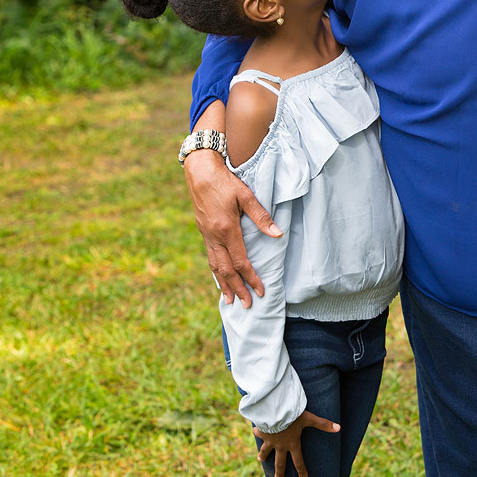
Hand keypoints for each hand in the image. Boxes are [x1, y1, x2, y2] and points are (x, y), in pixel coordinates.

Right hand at [184, 148, 280, 307]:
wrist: (200, 171)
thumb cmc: (225, 181)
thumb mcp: (245, 195)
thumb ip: (261, 217)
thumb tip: (277, 234)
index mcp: (226, 229)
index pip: (241, 262)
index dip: (251, 278)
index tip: (261, 292)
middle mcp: (214, 236)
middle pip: (226, 270)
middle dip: (237, 289)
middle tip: (246, 305)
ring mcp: (206, 235)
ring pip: (215, 266)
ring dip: (224, 284)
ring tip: (230, 300)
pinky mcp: (203, 231)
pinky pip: (210, 256)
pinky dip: (216, 271)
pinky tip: (220, 277)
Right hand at [253, 410, 340, 476]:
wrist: (274, 410)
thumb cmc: (293, 415)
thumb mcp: (309, 418)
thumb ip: (323, 424)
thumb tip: (339, 428)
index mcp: (292, 444)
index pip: (299, 461)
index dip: (302, 471)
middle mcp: (280, 445)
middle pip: (280, 463)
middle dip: (280, 474)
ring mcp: (269, 440)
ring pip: (265, 451)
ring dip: (263, 456)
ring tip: (260, 460)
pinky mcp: (262, 432)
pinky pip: (259, 433)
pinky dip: (257, 432)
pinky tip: (255, 430)